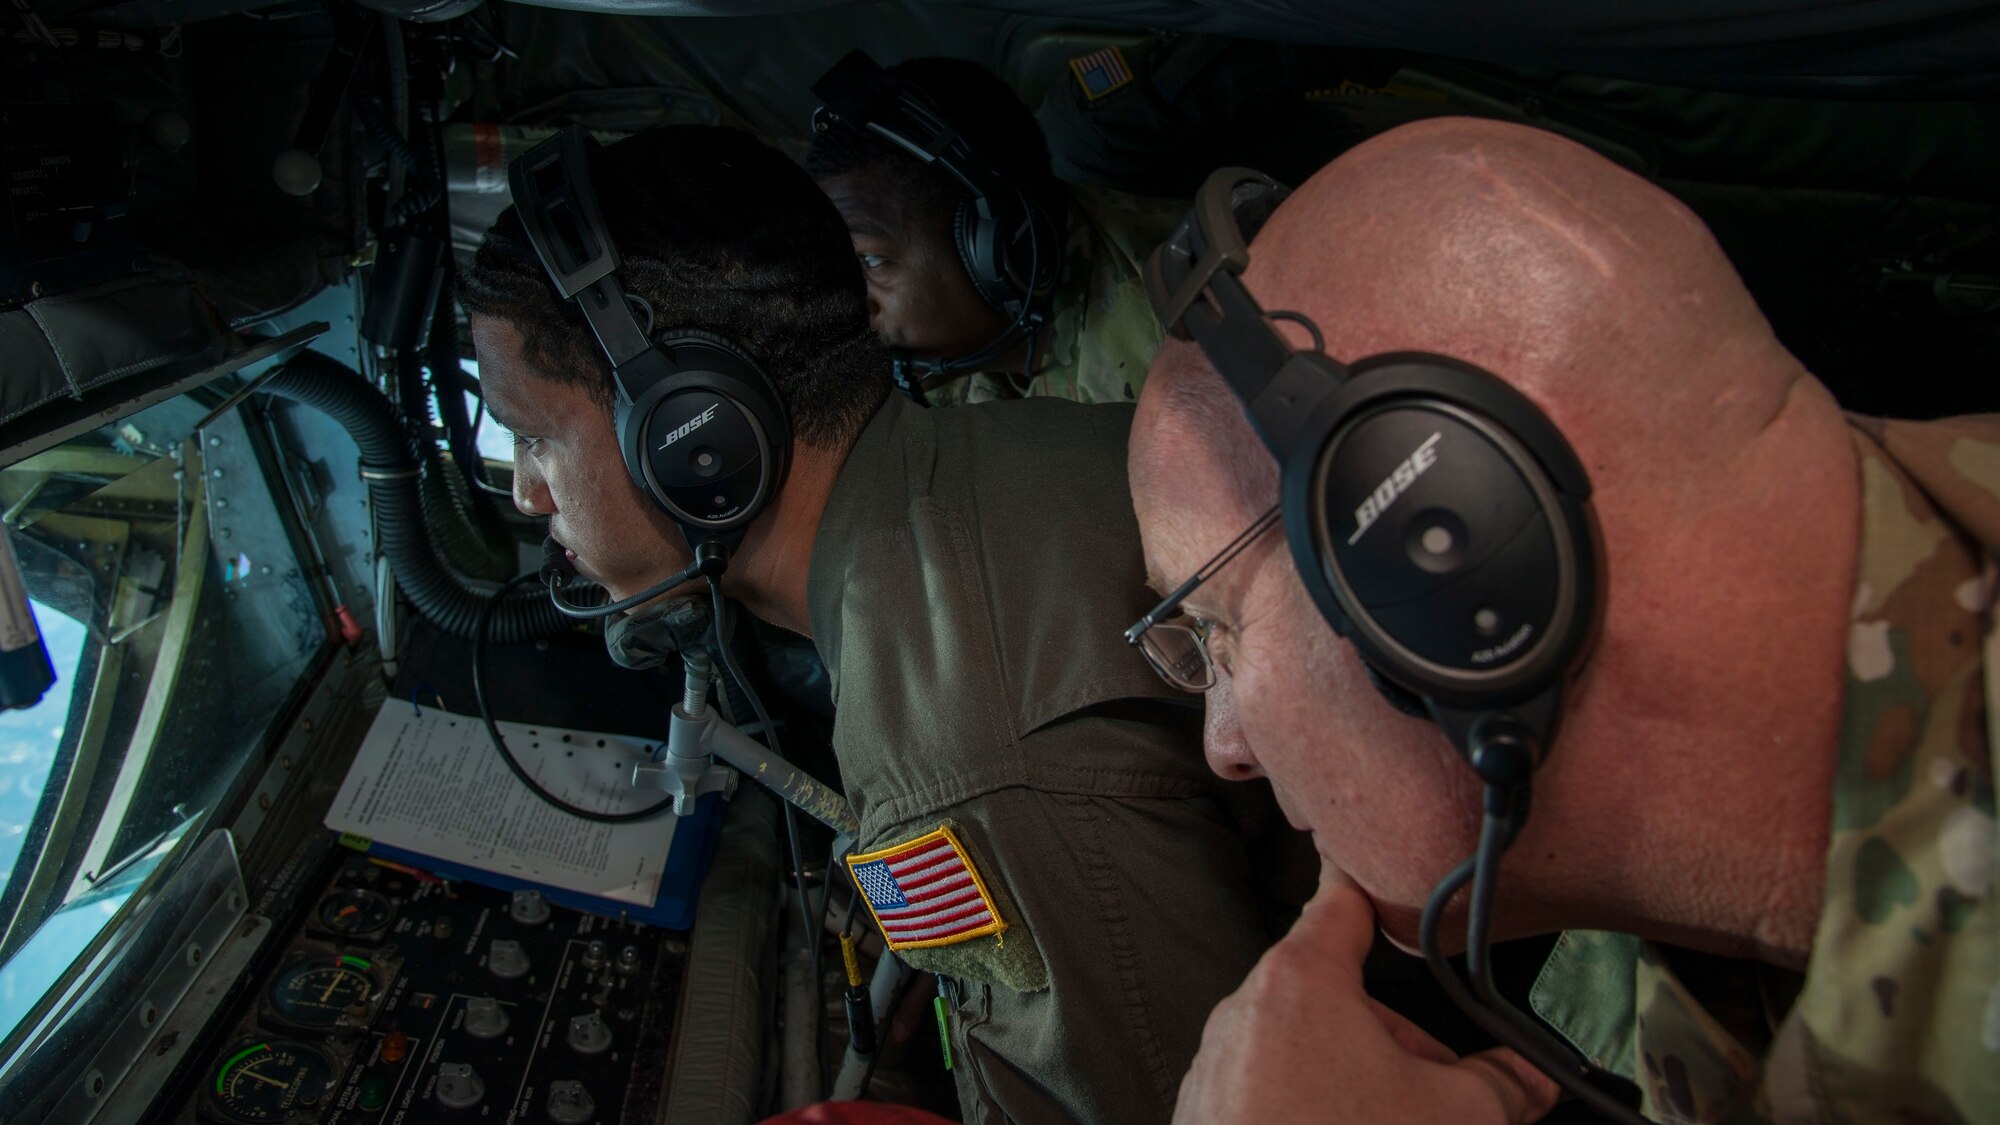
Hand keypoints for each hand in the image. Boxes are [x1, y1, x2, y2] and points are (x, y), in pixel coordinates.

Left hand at [1173, 865, 1560, 1124]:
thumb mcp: (1453, 1117)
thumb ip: (1500, 1085)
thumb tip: (1531, 1079)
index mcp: (1301, 981)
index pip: (1342, 900)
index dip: (1373, 883)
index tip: (1380, 863)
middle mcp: (1247, 1009)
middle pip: (1334, 992)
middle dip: (1390, 1035)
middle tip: (1433, 1087)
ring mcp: (1218, 1062)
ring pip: (1302, 1046)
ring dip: (1350, 1075)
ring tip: (1387, 1122)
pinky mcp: (1205, 1111)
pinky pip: (1266, 1087)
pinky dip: (1306, 1104)